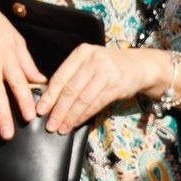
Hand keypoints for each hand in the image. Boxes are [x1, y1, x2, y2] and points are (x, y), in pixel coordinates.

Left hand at [36, 44, 153, 134]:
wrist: (139, 66)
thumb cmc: (110, 67)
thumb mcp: (90, 63)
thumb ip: (73, 75)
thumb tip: (50, 98)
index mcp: (81, 53)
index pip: (60, 76)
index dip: (49, 95)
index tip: (40, 110)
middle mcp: (93, 60)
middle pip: (70, 90)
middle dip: (58, 110)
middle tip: (49, 124)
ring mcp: (106, 72)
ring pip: (82, 99)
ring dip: (70, 116)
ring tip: (61, 128)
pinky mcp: (116, 85)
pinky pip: (95, 104)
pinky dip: (83, 116)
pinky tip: (75, 123)